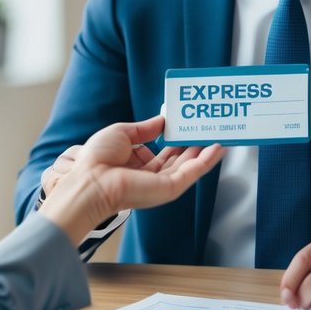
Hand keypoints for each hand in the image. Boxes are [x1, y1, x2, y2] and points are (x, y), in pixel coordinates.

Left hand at [40, 116, 224, 243]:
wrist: (90, 179)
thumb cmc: (97, 159)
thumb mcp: (123, 133)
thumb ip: (145, 128)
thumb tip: (163, 120)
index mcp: (137, 165)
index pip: (164, 152)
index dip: (178, 139)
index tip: (189, 126)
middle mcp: (150, 177)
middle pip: (180, 159)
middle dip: (196, 145)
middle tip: (210, 129)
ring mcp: (161, 184)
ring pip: (190, 166)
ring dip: (206, 151)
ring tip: (220, 134)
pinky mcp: (169, 189)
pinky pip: (192, 173)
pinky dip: (207, 161)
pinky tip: (218, 148)